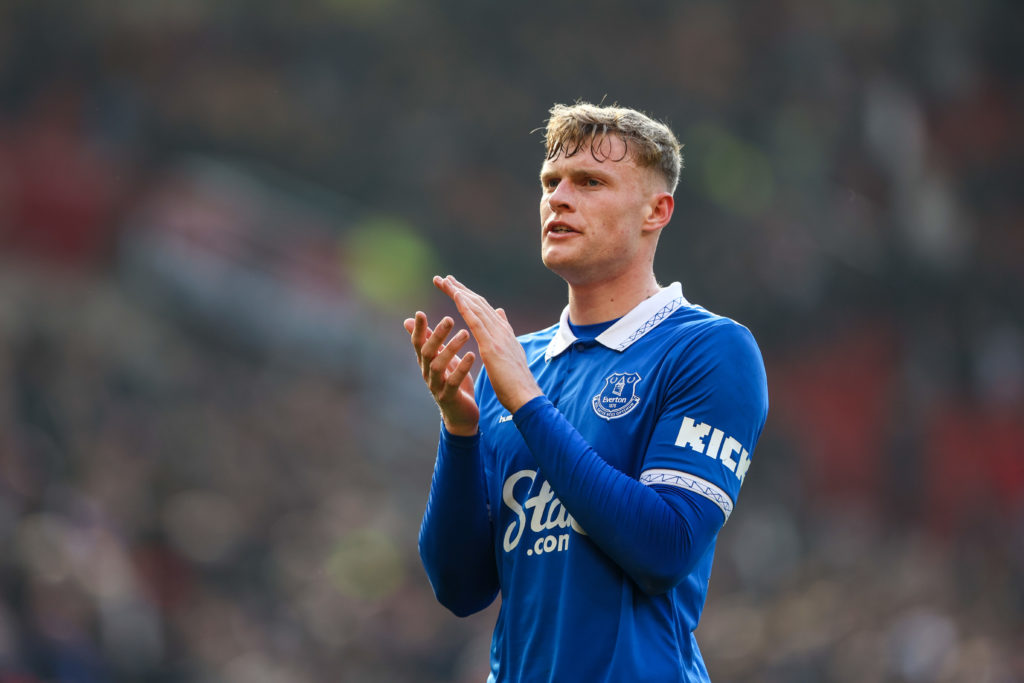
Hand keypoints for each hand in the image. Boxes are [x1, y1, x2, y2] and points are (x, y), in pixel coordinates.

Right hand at [403, 311, 479, 435]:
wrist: (461, 414)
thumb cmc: (451, 381)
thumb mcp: (439, 358)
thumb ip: (427, 340)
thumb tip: (407, 320)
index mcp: (425, 362)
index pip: (417, 343)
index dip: (417, 329)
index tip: (420, 313)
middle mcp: (427, 373)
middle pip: (427, 352)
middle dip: (436, 335)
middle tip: (449, 318)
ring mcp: (436, 386)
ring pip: (438, 366)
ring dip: (451, 348)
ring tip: (465, 333)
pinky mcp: (449, 397)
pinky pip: (453, 381)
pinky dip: (462, 368)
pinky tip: (472, 355)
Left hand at [434, 275, 541, 413]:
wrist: (525, 396)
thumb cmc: (515, 381)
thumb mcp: (510, 353)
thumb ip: (505, 332)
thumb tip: (501, 312)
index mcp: (504, 333)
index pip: (484, 310)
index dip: (469, 297)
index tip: (454, 287)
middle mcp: (501, 330)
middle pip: (478, 304)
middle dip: (460, 290)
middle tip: (443, 278)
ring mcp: (497, 336)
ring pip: (476, 307)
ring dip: (459, 292)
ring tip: (444, 281)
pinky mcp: (492, 345)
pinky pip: (476, 321)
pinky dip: (465, 306)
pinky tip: (455, 295)